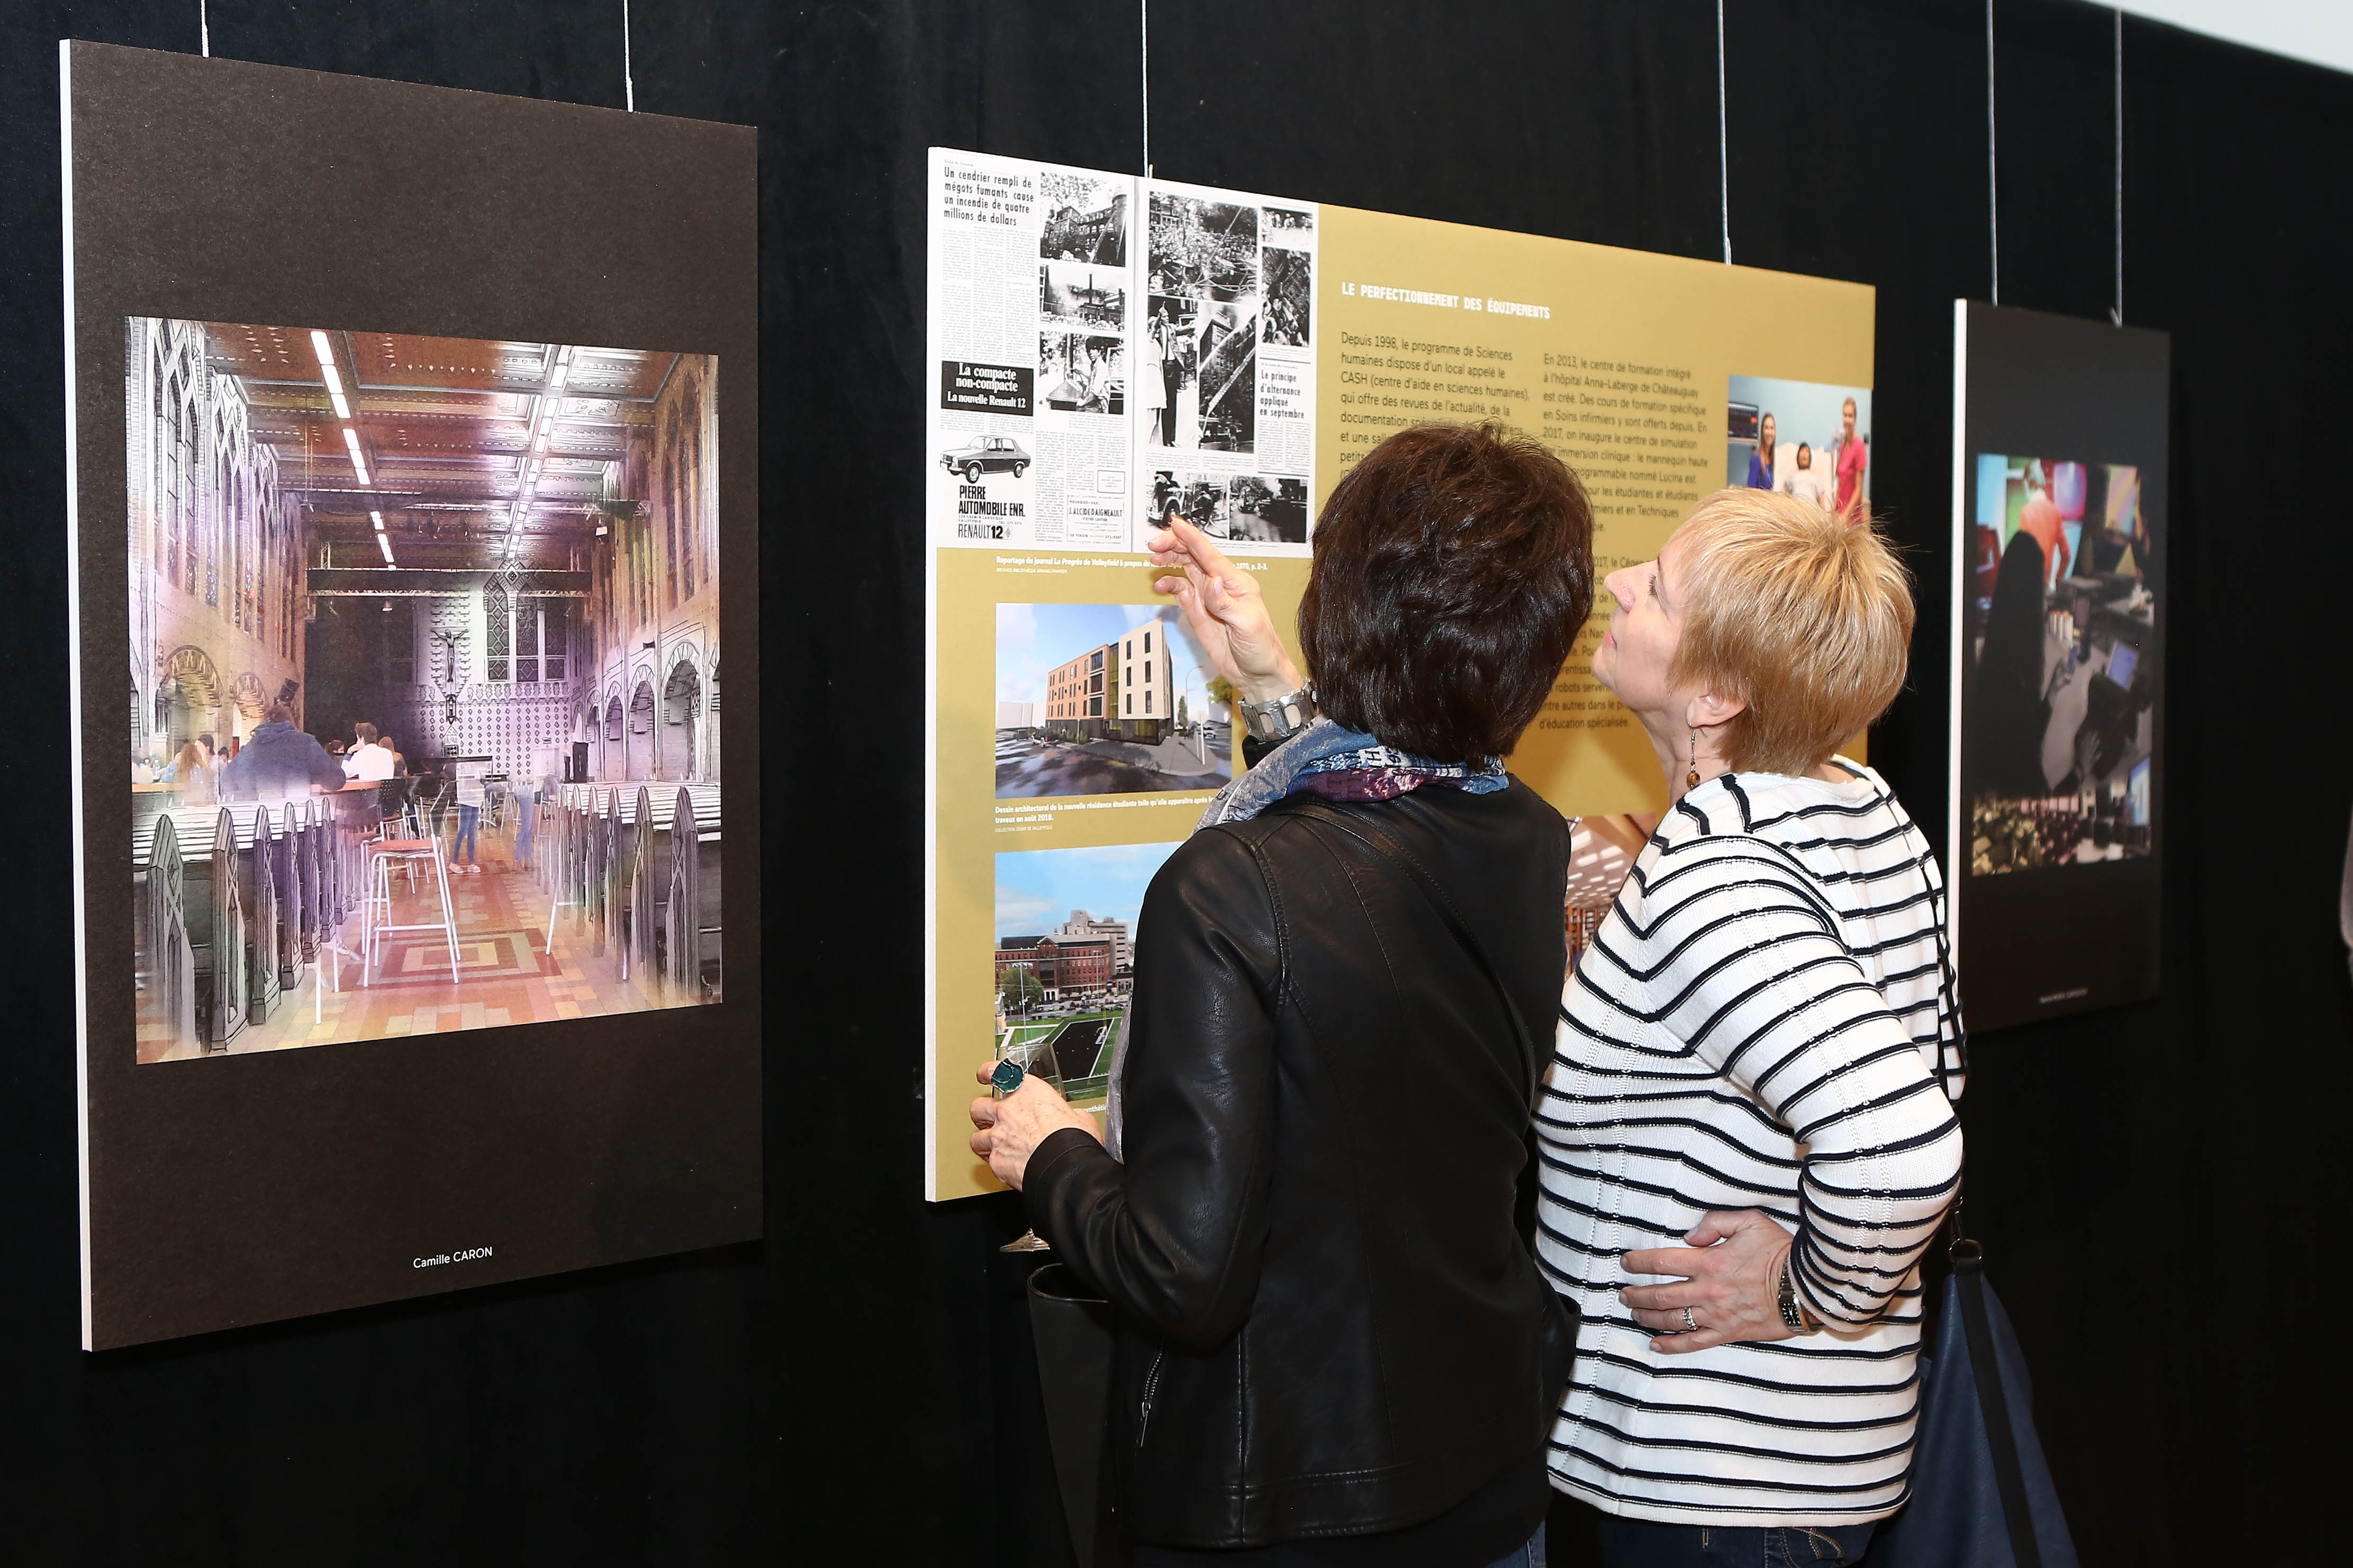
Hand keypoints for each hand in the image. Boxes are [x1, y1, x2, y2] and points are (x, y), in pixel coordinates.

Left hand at [968, 1063, 1100, 1191]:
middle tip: (988, 1117)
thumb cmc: (1073, 1140)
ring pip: (975, 1138)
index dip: (987, 1072)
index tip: (985, 1074)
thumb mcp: (1079, 1117)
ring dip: (983, 1141)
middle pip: (978, 1107)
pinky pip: (989, 1161)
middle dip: (981, 1113)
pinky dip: (995, 1163)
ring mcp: (998, 1137)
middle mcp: (1007, 1111)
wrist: (1065, 1166)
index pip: (996, 1072)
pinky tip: (1004, 1165)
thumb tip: (1075, 1118)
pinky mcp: (996, 1162)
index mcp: (1027, 1091)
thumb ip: (1069, 1113)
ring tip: (990, 1145)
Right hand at [1149, 516, 1305, 704]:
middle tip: (1155, 544)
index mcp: (1236, 582)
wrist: (1258, 675)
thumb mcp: (1247, 624)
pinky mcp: (1199, 612)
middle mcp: (1220, 585)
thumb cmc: (1261, 647)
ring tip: (1155, 560)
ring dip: (1170, 561)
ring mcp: (1208, 598)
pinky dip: (1169, 585)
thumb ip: (1225, 602)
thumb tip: (1211, 581)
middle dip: (1174, 546)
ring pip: (1185, 569)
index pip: (1210, 554)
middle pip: (1194, 556)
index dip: (1191, 537)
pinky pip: (1181, 592)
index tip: (1174, 524)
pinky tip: (1161, 586)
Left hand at [1619, 1209, 1799, 1353]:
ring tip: (1634, 1313)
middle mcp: (1707, 1290)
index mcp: (1710, 1262)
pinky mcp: (1728, 1334)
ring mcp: (1716, 1315)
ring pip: (1672, 1319)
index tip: (1626, 1262)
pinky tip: (1656, 1345)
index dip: (1639, 1262)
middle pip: (1660, 1294)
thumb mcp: (1750, 1222)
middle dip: (1636, 1294)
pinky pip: (1694, 1343)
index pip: (1662, 1261)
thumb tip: (1690, 1237)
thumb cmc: (1780, 1252)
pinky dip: (1672, 1345)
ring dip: (1648, 1317)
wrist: (1807, 1287)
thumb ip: (1715, 1223)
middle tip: (1623, 1294)